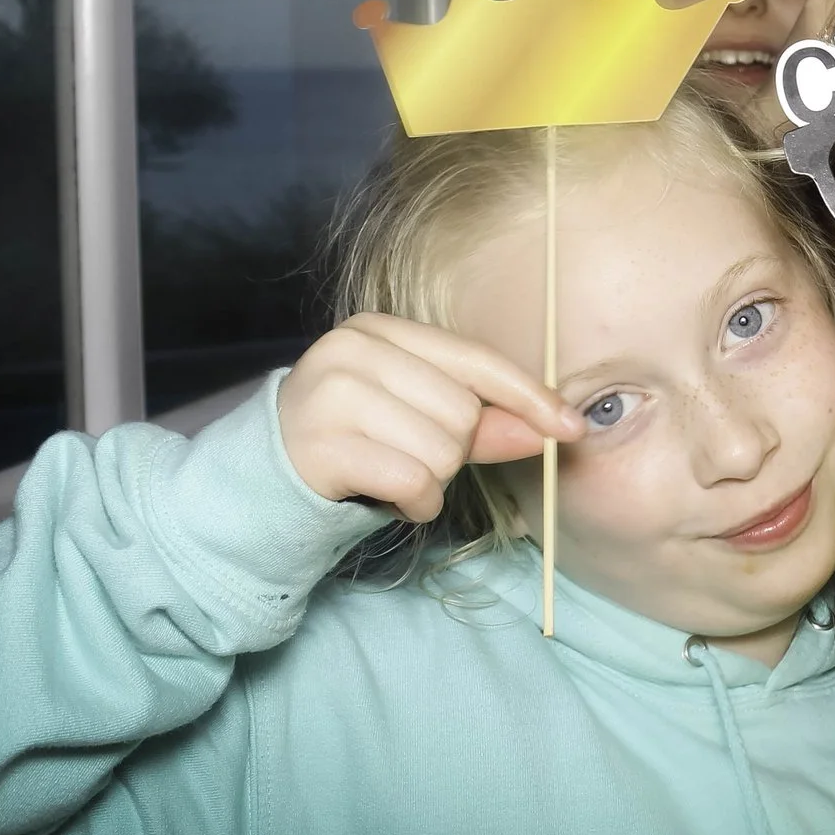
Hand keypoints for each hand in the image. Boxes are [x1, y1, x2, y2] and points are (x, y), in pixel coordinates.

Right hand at [278, 314, 585, 521]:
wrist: (263, 477)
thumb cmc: (353, 440)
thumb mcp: (418, 418)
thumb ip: (485, 421)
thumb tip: (551, 428)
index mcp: (382, 330)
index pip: (476, 361)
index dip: (530, 396)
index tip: (572, 427)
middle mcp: (353, 351)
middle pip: (462, 413)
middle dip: (453, 451)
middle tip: (410, 456)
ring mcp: (332, 394)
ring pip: (441, 451)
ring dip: (433, 482)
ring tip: (393, 475)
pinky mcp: (321, 445)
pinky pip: (413, 482)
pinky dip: (416, 504)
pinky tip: (390, 499)